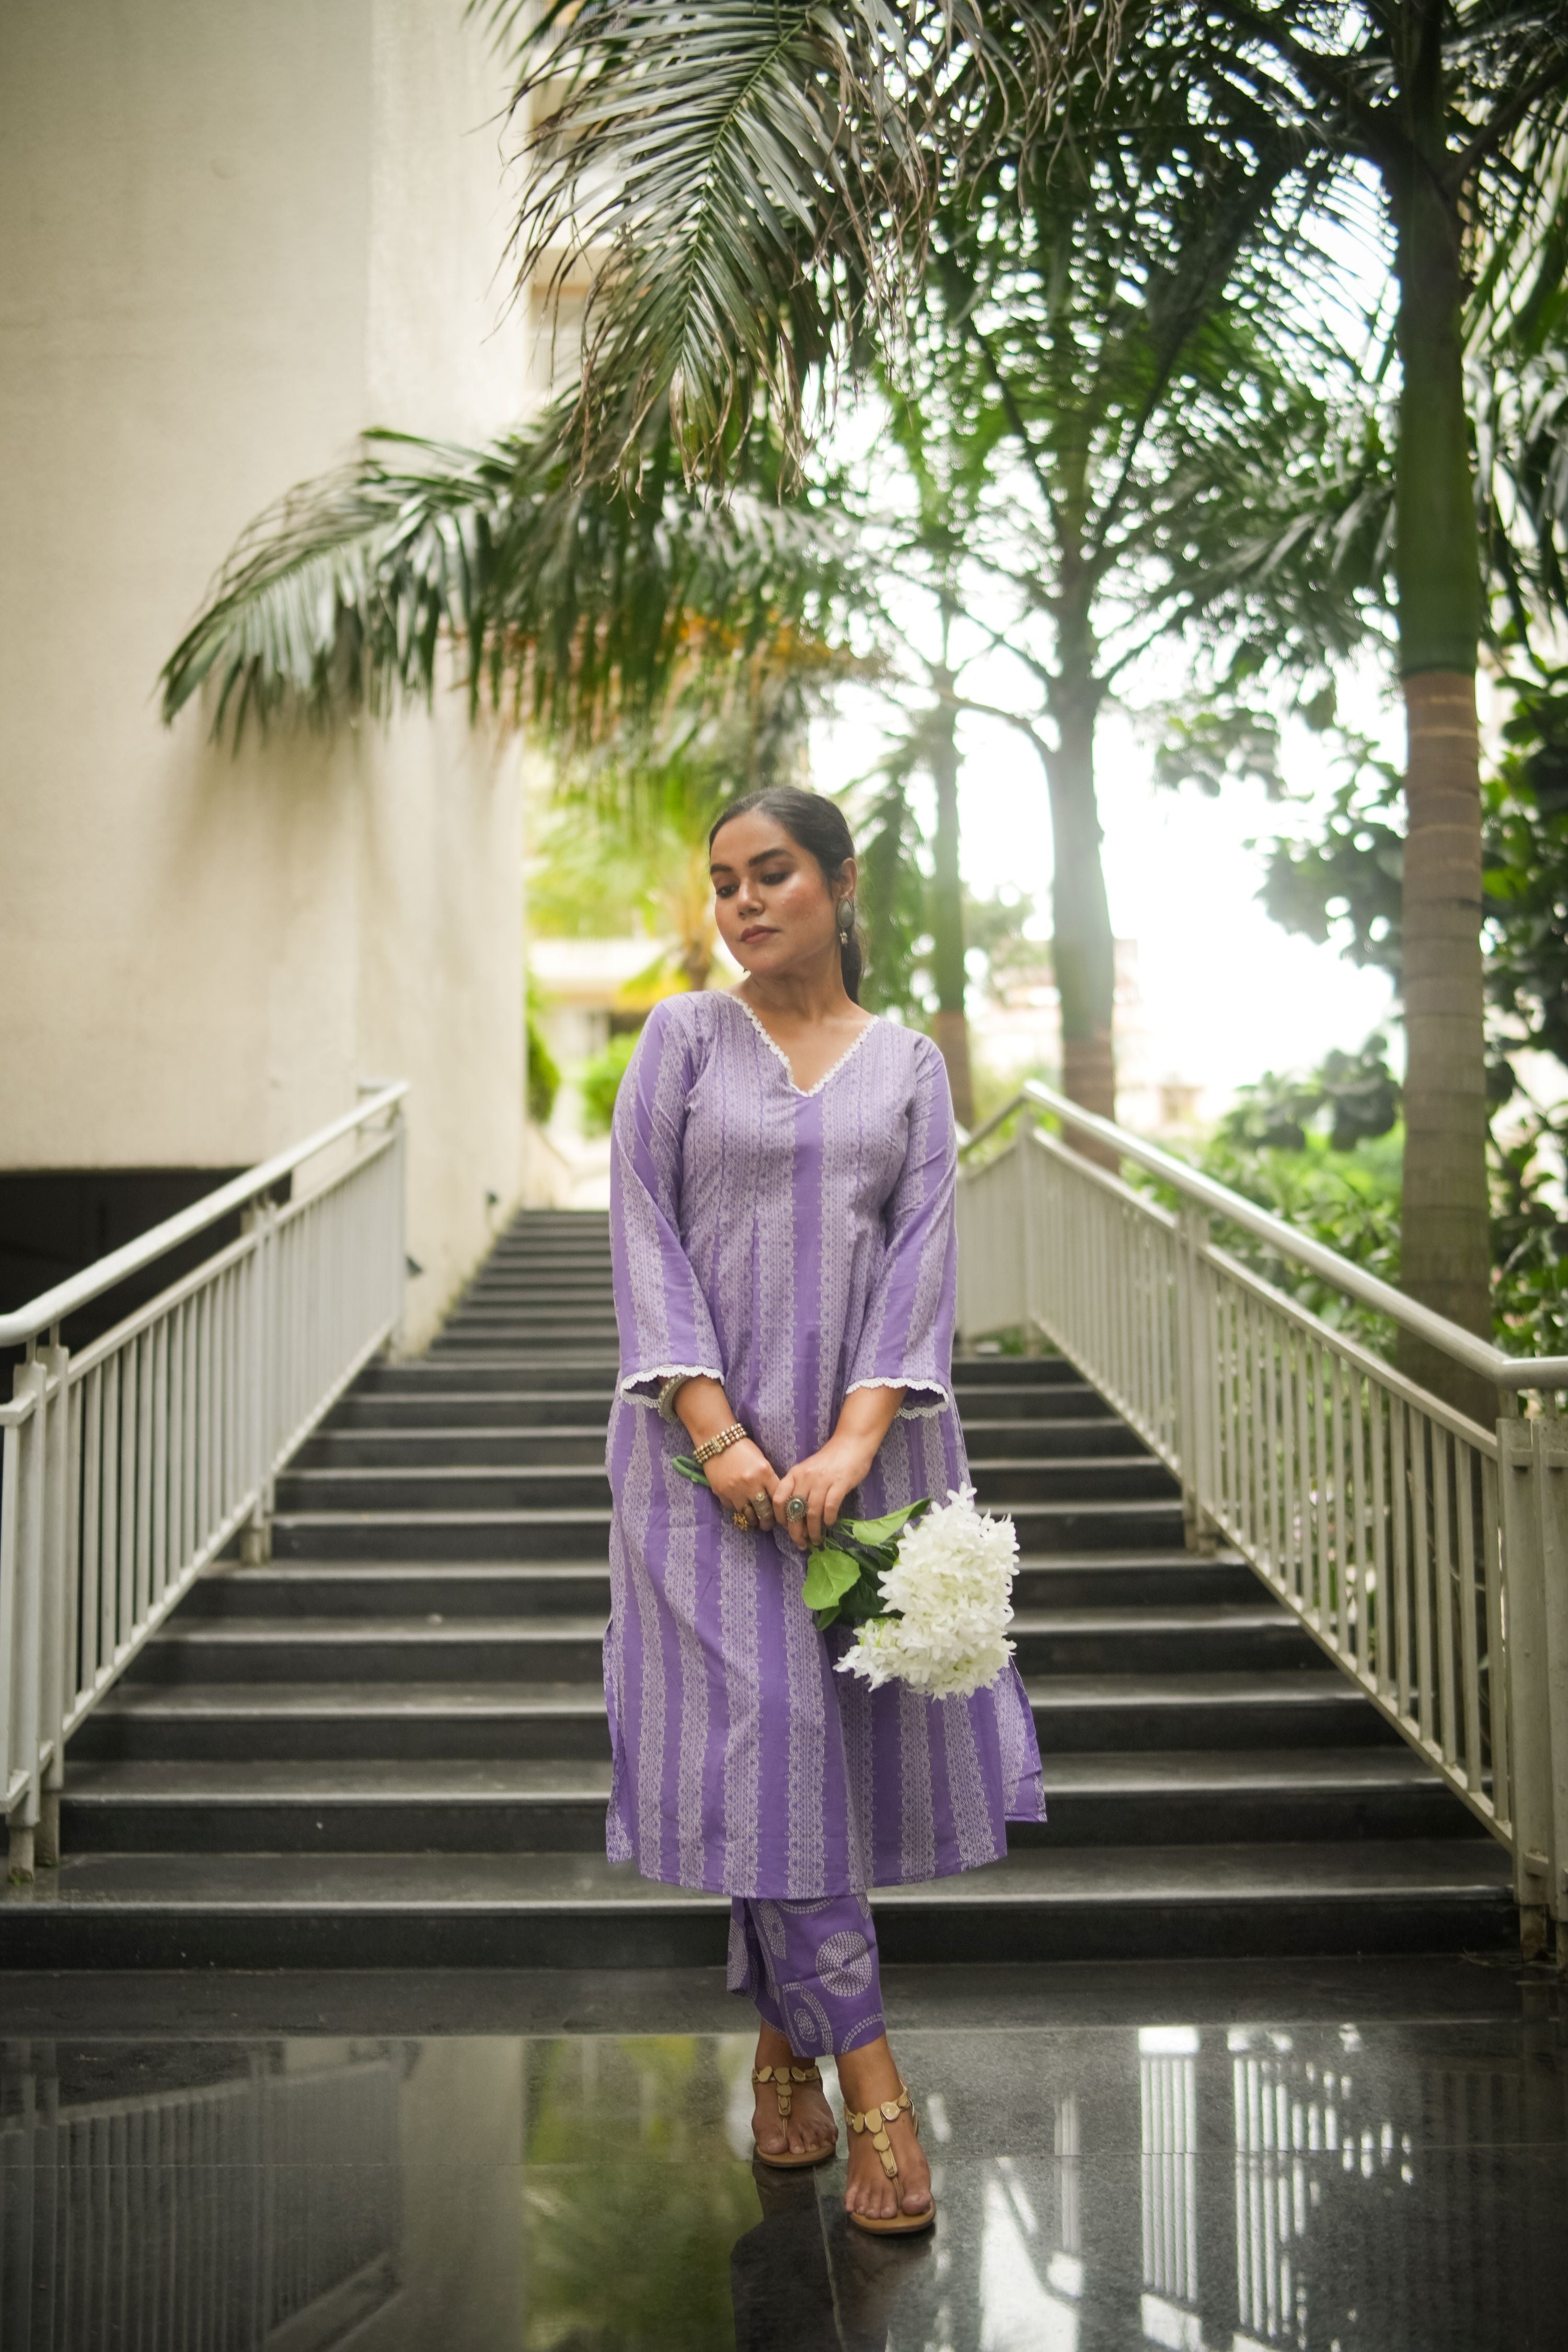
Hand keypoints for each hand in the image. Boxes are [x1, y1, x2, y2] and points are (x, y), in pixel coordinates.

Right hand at [704, 1437, 779, 1530]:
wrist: (717, 1441)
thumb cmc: (743, 1448)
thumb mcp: (762, 1461)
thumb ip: (768, 1479)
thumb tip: (774, 1499)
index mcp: (764, 1473)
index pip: (778, 1498)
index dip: (781, 1508)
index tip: (780, 1513)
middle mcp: (751, 1484)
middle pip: (764, 1512)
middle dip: (768, 1522)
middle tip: (768, 1524)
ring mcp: (735, 1491)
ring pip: (748, 1515)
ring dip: (753, 1520)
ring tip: (756, 1521)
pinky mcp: (721, 1494)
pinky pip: (733, 1509)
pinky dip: (738, 1510)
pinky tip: (741, 1509)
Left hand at [773, 1434, 878, 1549]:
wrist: (851, 1444)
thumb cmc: (829, 1460)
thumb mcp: (808, 1470)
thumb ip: (800, 1487)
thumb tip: (794, 1515)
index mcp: (795, 1474)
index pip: (779, 1498)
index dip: (779, 1516)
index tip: (785, 1528)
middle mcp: (805, 1478)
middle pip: (794, 1510)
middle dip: (796, 1531)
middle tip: (800, 1543)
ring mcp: (822, 1481)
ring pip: (811, 1513)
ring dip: (813, 1531)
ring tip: (816, 1540)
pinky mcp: (839, 1484)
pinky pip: (830, 1508)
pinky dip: (828, 1520)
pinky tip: (829, 1524)